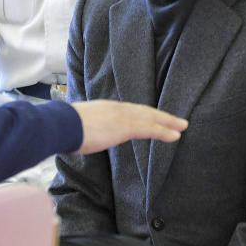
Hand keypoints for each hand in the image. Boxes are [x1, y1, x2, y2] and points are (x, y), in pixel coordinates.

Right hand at [72, 100, 188, 154]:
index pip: (131, 111)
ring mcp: (122, 117)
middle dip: (163, 116)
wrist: (62, 124)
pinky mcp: (125, 127)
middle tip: (178, 121)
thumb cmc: (64, 128)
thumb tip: (81, 137)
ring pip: (151, 118)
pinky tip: (176, 135)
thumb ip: (86, 129)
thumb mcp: (79, 126)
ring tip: (182, 126)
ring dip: (169, 122)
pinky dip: (164, 131)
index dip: (145, 114)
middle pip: (145, 111)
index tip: (155, 117)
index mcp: (107, 108)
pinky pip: (150, 128)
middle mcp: (117, 109)